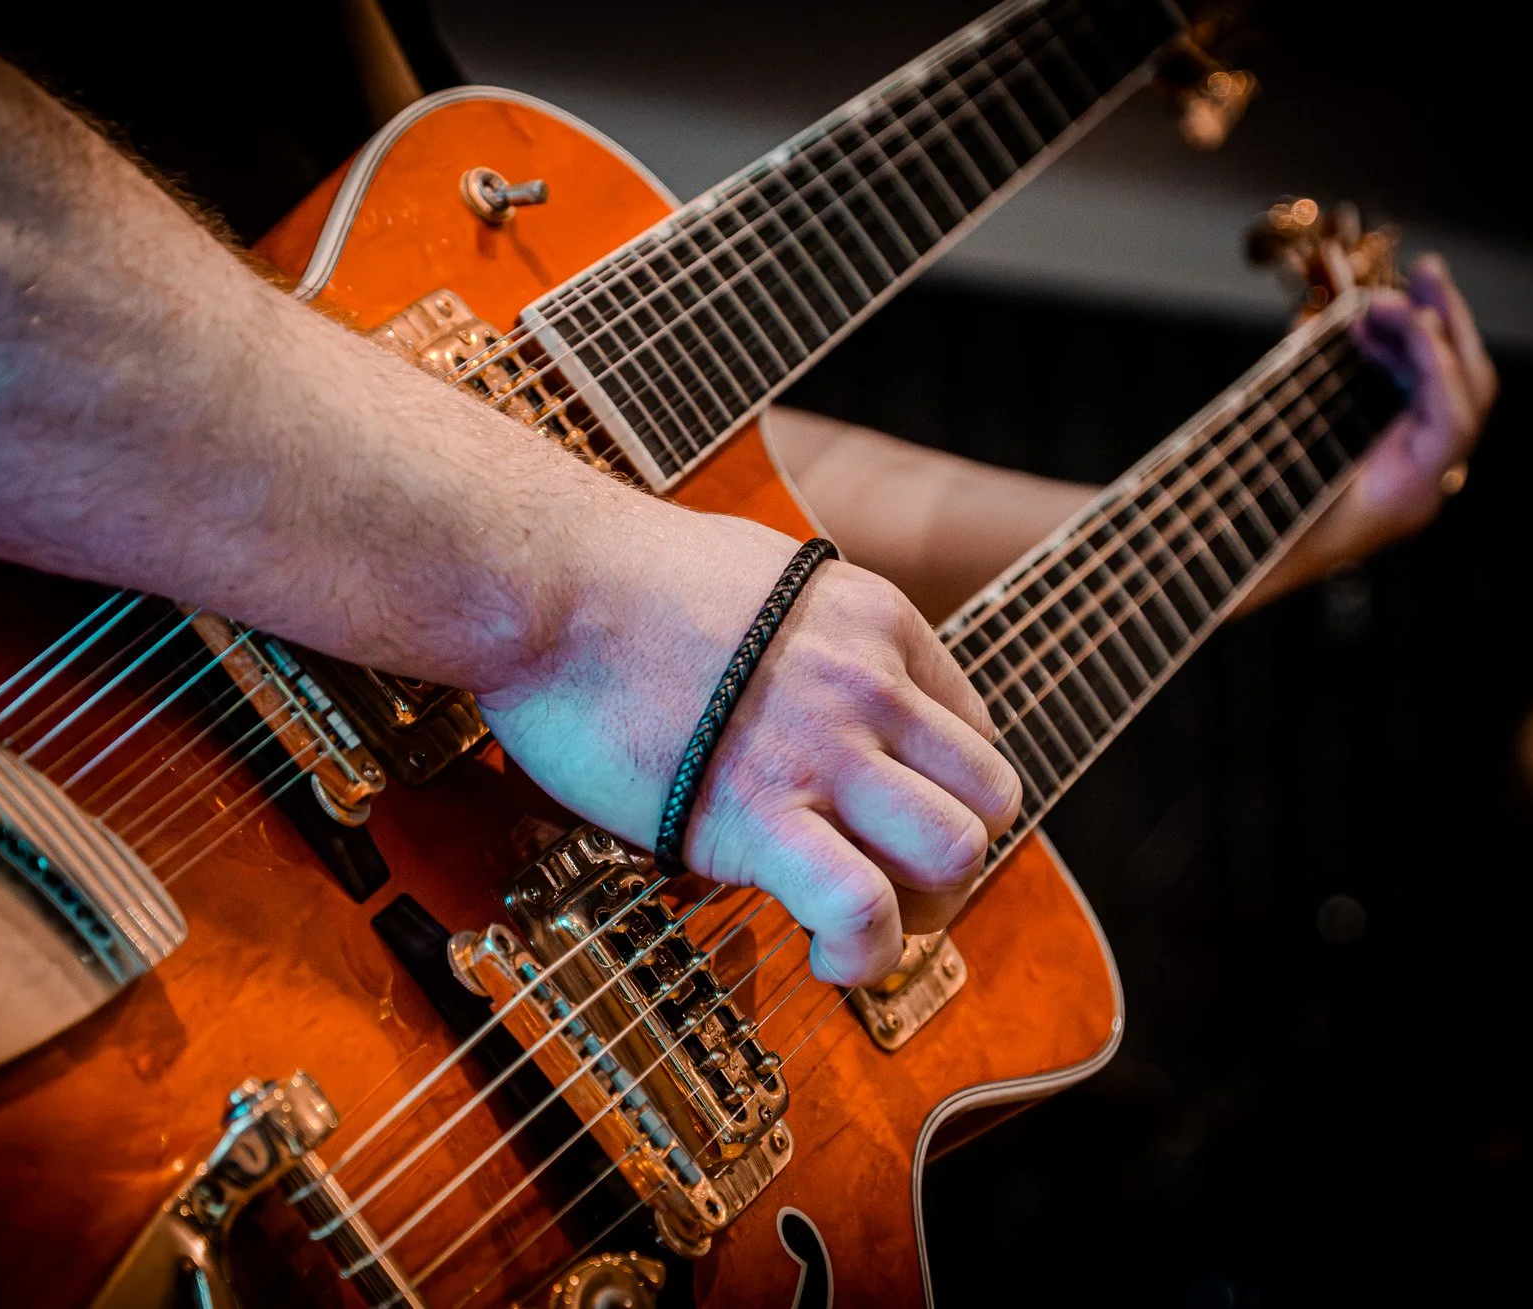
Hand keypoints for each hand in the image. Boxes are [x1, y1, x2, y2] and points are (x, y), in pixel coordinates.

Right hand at [476, 507, 1020, 986]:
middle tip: (889, 887)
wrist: (542, 584)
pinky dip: (860, 953)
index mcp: (875, 622)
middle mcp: (869, 686)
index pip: (974, 734)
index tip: (890, 824)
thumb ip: (809, 634)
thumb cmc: (614, 576)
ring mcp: (822, 751)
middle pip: (990, 802)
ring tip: (859, 927)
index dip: (942, 797)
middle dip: (951, 864)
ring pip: (955, 855)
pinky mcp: (757, 815)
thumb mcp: (761, 577)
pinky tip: (822, 956)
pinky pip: (862, 907)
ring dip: (919, 913)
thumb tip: (799, 678)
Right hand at [1246, 255, 1498, 609]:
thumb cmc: (1237, 537)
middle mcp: (1419, 490)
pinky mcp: (1389, 467)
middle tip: (1422, 272)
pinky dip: (1397, 362)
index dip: (1432, 355)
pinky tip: (1365, 332)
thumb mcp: (1263, 468)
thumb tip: (1336, 322)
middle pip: (1467, 396)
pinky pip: (1415, 404)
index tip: (1389, 308)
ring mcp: (1408, 478)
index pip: (1452, 417)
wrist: (1221, 586)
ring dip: (1423, 337)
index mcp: (1401, 498)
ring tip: (1384, 294)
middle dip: (1448, 328)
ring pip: (1447, 395)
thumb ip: (1298, 402)